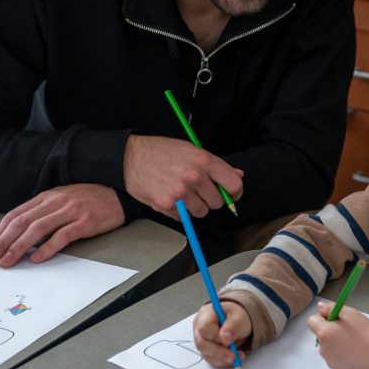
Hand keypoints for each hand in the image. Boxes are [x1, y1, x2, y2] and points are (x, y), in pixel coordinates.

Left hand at [0, 183, 124, 267]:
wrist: (119, 193)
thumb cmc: (89, 200)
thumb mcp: (62, 200)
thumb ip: (43, 213)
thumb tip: (20, 235)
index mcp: (47, 197)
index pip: (16, 215)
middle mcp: (55, 202)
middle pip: (22, 222)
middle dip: (2, 242)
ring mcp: (71, 211)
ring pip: (38, 229)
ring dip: (19, 247)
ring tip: (7, 262)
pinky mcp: (85, 222)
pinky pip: (63, 235)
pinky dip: (48, 247)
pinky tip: (37, 258)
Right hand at [123, 135, 243, 218]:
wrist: (130, 157)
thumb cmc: (161, 151)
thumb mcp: (191, 150)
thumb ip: (216, 164)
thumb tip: (238, 175)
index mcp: (204, 161)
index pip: (233, 184)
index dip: (235, 193)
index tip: (232, 195)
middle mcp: (194, 177)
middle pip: (217, 202)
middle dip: (210, 199)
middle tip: (197, 190)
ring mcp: (181, 193)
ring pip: (201, 212)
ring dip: (194, 206)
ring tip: (181, 192)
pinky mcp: (167, 206)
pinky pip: (183, 218)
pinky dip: (178, 211)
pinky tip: (169, 196)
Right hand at [192, 301, 250, 367]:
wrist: (239, 323)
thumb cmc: (237, 317)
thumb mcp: (239, 318)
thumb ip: (232, 327)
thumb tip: (225, 339)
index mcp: (205, 314)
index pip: (204, 328)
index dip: (216, 337)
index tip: (229, 341)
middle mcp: (199, 328)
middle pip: (202, 344)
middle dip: (219, 352)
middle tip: (233, 357)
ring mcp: (202, 341)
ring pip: (207, 355)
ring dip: (223, 359)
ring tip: (238, 357)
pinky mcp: (207, 352)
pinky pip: (213, 361)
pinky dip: (224, 362)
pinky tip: (236, 358)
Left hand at [307, 302, 368, 368]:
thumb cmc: (366, 331)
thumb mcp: (349, 313)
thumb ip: (331, 308)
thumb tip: (319, 308)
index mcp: (324, 334)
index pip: (311, 321)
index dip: (322, 317)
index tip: (335, 317)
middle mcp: (324, 350)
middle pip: (321, 336)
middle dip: (330, 331)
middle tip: (348, 329)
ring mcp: (332, 363)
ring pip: (329, 349)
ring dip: (336, 344)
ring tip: (355, 342)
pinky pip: (337, 360)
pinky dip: (343, 355)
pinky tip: (357, 353)